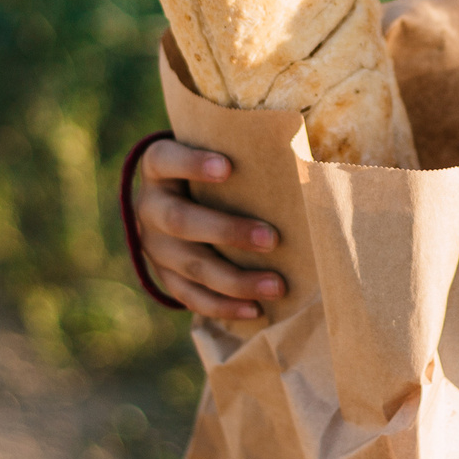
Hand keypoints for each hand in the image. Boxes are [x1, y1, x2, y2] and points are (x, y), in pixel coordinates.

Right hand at [132, 140, 283, 318]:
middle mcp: (149, 206)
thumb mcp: (217, 150)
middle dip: (227, 231)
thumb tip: (308, 150)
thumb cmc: (214, 167)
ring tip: (277, 285)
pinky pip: (190, 297)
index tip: (228, 167)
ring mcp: (153, 246)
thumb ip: (245, 149)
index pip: (165, 160)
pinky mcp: (164, 275)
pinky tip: (255, 310)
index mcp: (157, 167)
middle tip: (272, 239)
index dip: (192, 164)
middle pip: (180, 221)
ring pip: (190, 266)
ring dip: (235, 280)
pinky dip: (223, 306)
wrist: (174, 199)